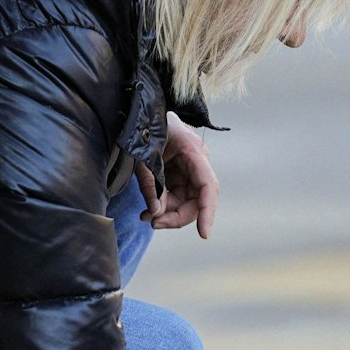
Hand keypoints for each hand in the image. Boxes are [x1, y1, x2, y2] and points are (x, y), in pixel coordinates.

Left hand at [133, 115, 218, 238]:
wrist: (141, 114)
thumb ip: (150, 184)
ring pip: (186, 202)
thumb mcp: (142, 156)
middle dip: (177, 216)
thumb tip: (156, 212)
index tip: (203, 234)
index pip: (207, 186)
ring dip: (167, 213)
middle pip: (197, 200)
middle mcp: (197, 163)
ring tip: (145, 216)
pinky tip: (149, 210)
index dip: (208, 211)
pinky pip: (177, 198)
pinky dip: (163, 207)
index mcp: (193, 151)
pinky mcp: (181, 175)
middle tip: (154, 223)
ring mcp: (190, 170)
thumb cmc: (144, 128)